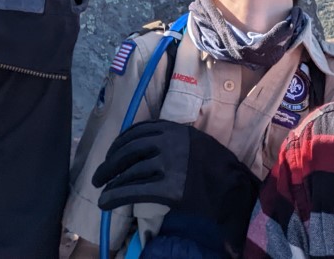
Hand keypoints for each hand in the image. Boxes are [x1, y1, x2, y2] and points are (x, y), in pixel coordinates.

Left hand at [91, 120, 259, 254]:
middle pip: (129, 150)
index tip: (111, 153)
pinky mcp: (168, 188)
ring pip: (130, 171)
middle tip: (99, 176)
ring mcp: (169, 165)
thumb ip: (173, 139)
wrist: (235, 192)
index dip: (119, 143)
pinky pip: (134, 191)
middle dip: (110, 163)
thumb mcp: (196, 143)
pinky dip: (115, 197)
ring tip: (103, 191)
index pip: (138, 131)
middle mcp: (170, 143)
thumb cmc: (217, 169)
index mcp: (176, 129)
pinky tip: (106, 203)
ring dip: (112, 182)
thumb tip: (144, 145)